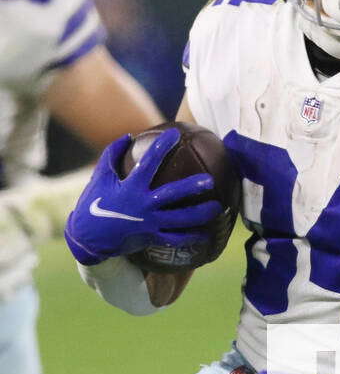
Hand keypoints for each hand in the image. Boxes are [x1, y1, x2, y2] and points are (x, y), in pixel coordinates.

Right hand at [64, 129, 221, 265]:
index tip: (176, 134)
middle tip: (209, 180)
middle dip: (191, 187)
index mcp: (130, 187)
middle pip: (172, 195)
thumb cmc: (94, 203)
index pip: (149, 163)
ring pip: (179, 220)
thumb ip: (112, 154)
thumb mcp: (100, 177)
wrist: (87, 238)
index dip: (161, 147)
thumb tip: (129, 135)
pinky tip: (206, 235)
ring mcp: (148, 223)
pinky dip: (191, 237)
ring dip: (200, 214)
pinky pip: (175, 239)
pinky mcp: (151, 238)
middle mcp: (142, 205)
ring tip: (217, 207)